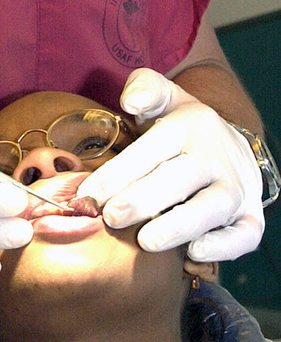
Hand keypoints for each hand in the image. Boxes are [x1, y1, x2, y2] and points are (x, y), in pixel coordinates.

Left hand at [78, 69, 263, 260]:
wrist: (231, 145)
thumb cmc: (181, 126)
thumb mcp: (164, 97)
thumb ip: (144, 88)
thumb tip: (130, 101)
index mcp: (189, 125)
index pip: (151, 150)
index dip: (118, 174)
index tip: (89, 194)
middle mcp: (215, 156)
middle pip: (178, 180)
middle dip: (141, 201)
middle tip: (110, 218)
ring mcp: (236, 188)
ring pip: (210, 209)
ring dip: (178, 226)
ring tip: (146, 240)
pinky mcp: (251, 217)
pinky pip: (244, 235)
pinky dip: (222, 246)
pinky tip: (193, 253)